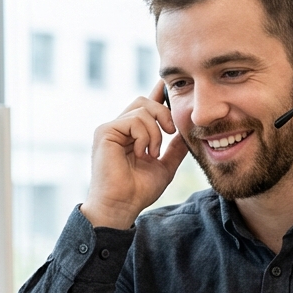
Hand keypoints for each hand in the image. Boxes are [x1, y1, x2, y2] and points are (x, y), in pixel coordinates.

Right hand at [80, 80, 189, 229]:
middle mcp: (119, 128)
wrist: (122, 205)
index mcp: (131, 134)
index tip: (170, 86)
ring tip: (152, 153)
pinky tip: (143, 153)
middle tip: (171, 132)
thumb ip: (175, 149)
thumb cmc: (139, 190)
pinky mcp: (105, 132)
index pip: (145, 107)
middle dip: (163, 112)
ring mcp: (110, 129)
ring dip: (155, 132)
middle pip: (144, 101)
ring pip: (141, 109)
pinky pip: (133, 120)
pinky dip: (145, 136)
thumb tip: (187, 133)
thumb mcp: (165, 166)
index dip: (158, 94)